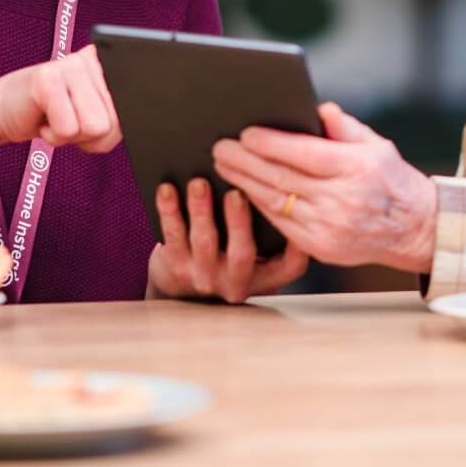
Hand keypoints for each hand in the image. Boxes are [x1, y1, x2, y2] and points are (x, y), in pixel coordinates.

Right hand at [0, 44, 121, 154]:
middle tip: (65, 120)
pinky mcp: (47, 79)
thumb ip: (113, 119)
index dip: (109, 130)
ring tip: (55, 117)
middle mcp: (90, 60)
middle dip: (88, 136)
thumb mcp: (89, 117)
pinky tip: (42, 117)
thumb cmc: (46, 115)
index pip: (133, 110)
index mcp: (106, 66)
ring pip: (95, 127)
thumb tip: (123, 123)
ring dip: (70, 135)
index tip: (86, 121)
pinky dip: (52, 136)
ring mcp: (68, 65)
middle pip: (114, 124)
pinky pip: (68, 130)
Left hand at [148, 178, 308, 303]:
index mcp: (265, 277)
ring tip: (199, 184)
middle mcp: (236, 281)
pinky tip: (167, 190)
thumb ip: (274, 227)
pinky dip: (169, 211)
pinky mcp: (175, 267)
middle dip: (239, 222)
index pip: (290, 266)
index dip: (298, 245)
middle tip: (236, 192)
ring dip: (201, 211)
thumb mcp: (261, 252)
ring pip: (204, 243)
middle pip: (242, 254)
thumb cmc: (232, 254)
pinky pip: (173, 237)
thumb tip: (280, 178)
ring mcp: (205, 276)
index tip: (294, 212)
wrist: (184, 288)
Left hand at [212, 103, 438, 273]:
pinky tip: (244, 190)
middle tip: (220, 148)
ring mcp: (329, 227)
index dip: (271, 144)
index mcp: (356, 169)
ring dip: (245, 183)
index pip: (304, 154)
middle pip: (282, 178)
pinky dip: (259, 205)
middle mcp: (341, 200)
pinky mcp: (320, 248)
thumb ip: (344, 126)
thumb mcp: (376, 144)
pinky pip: (281, 224)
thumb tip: (317, 109)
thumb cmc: (391, 179)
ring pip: (276, 202)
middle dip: (246, 162)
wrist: (413, 229)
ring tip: (224, 166)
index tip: (245, 133)